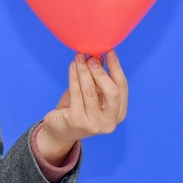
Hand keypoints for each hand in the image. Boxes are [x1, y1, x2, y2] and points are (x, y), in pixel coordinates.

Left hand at [36, 49, 127, 165]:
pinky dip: (74, 77)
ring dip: (84, 71)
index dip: (116, 68)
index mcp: (118, 113)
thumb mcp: (91, 94)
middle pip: (111, 92)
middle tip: (91, 57)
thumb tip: (99, 56)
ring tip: (79, 57)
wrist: (60, 131)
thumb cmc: (77, 109)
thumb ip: (97, 78)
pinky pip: (76, 94)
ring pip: (91, 91)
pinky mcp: (77, 121)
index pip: (122, 88)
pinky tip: (72, 66)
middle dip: (101, 72)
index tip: (110, 52)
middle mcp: (110, 121)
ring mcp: (94, 123)